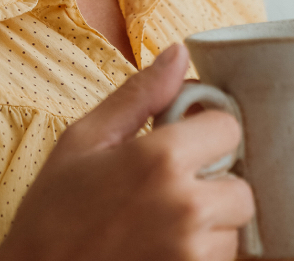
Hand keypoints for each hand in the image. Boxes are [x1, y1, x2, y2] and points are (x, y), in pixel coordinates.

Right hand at [0, 44, 253, 260]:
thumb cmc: (51, 215)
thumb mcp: (84, 141)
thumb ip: (140, 95)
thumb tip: (179, 52)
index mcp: (160, 159)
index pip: (230, 129)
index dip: (207, 133)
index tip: (184, 145)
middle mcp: (186, 206)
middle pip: (242, 185)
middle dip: (215, 185)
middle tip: (172, 192)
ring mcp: (192, 252)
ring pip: (235, 227)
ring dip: (212, 225)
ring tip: (164, 224)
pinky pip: (224, 259)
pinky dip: (204, 254)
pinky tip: (165, 248)